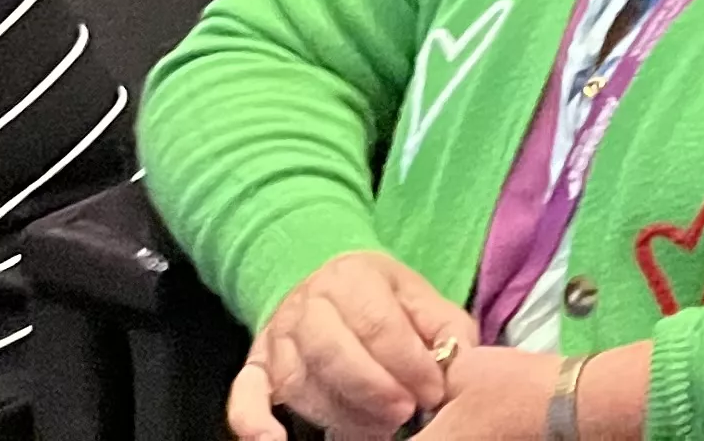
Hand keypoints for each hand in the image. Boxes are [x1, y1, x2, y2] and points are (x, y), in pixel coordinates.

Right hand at [235, 251, 472, 439]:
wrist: (327, 286)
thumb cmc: (381, 299)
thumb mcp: (418, 297)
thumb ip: (444, 328)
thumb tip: (459, 364)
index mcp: (350, 278)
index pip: (377, 323)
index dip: (407, 362)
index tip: (432, 391)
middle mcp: (306, 306)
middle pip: (333, 353)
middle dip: (373, 390)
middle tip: (403, 414)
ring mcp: (275, 339)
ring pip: (298, 382)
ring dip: (337, 414)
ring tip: (375, 430)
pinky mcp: (254, 368)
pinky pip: (243, 396)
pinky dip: (253, 423)